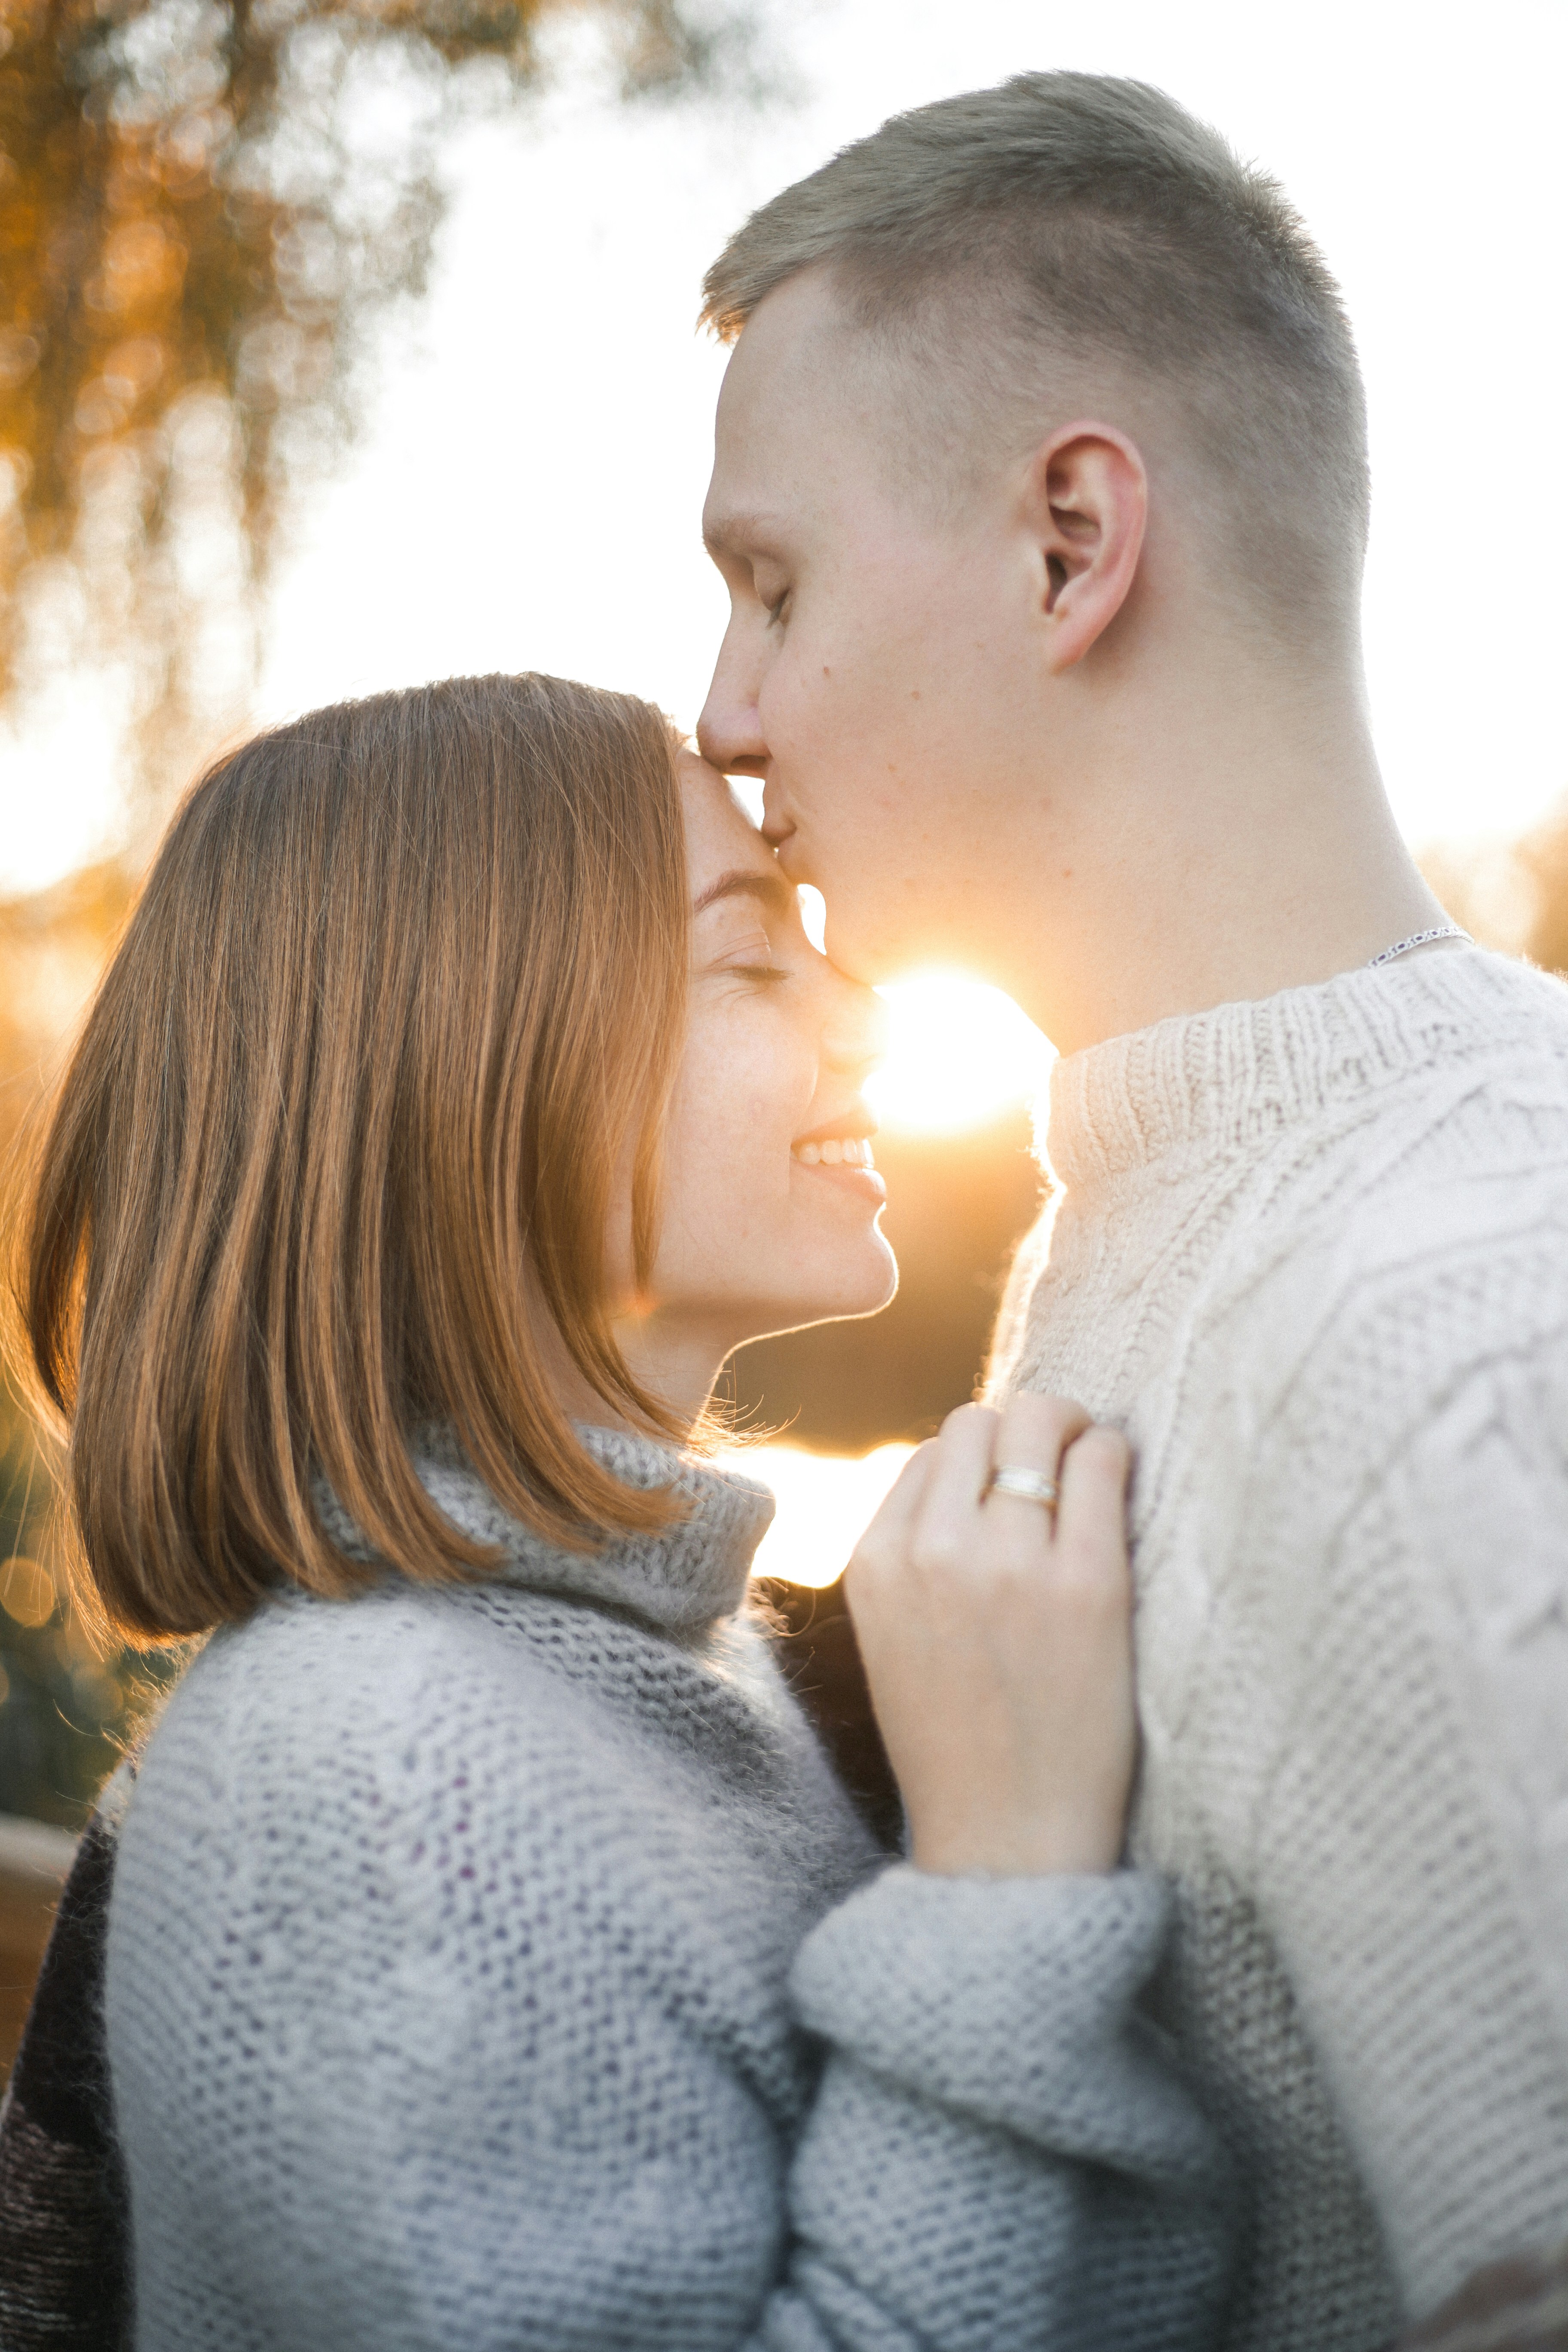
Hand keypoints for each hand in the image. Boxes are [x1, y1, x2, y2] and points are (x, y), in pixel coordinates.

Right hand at [845, 1395, 1134, 1876]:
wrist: (1008, 1844)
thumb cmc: (963, 1745)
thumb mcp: (896, 1638)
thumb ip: (916, 1557)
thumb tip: (973, 1474)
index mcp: (876, 1563)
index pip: (929, 1453)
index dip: (980, 1465)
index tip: (1015, 1495)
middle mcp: (933, 1550)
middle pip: (979, 1419)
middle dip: (1023, 1428)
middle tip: (1062, 1461)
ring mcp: (1010, 1563)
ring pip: (1036, 1420)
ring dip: (1071, 1431)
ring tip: (1095, 1468)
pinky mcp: (1088, 1583)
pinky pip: (1102, 1460)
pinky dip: (1115, 1454)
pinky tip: (1124, 1486)